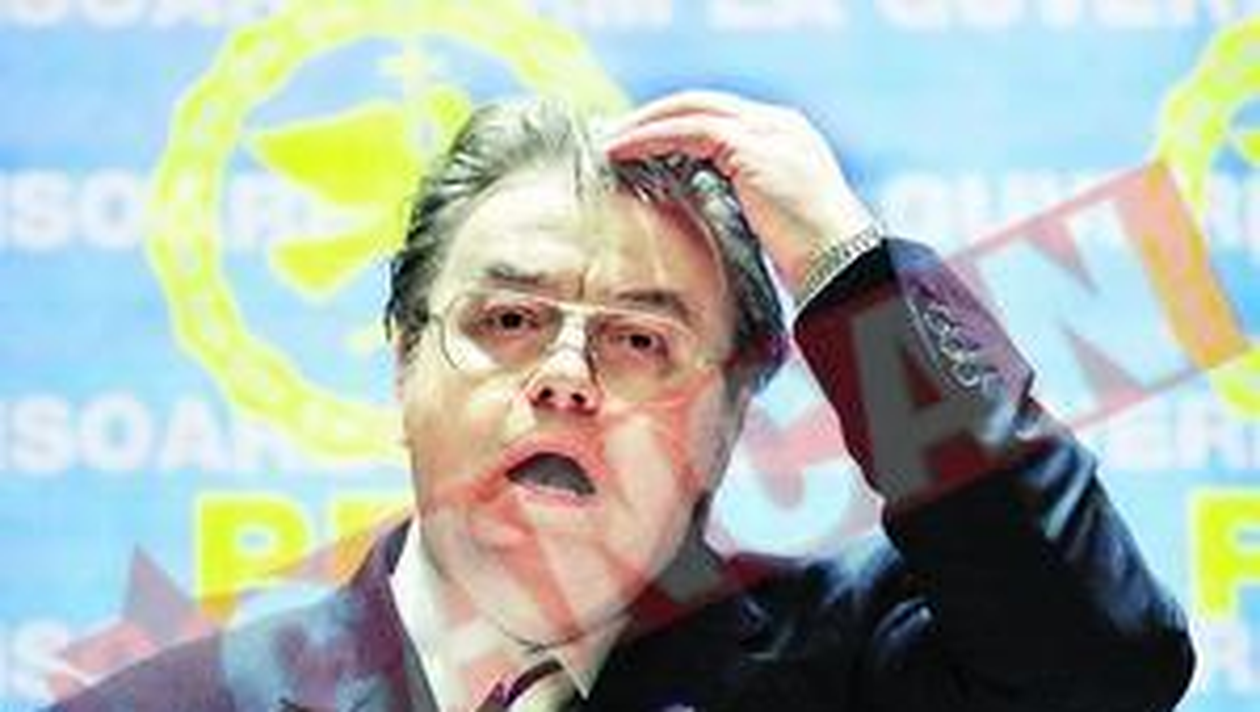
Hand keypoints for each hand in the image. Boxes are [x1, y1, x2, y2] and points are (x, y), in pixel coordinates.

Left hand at [603, 90, 875, 294]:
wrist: (841, 266)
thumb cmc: (813, 258)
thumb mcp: (772, 218)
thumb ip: (742, 199)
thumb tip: (700, 208)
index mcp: (789, 137)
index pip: (723, 116)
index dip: (678, 124)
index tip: (642, 143)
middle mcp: (780, 124)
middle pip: (704, 102)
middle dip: (656, 115)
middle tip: (616, 135)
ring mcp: (769, 131)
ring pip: (692, 109)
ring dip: (645, 123)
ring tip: (611, 142)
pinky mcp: (750, 147)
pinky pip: (688, 130)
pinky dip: (651, 137)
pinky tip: (623, 151)